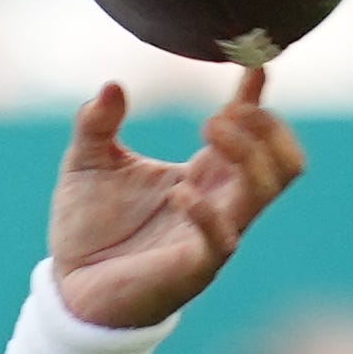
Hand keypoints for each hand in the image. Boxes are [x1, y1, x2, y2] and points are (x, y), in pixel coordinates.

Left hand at [49, 66, 305, 328]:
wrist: (70, 289)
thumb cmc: (87, 229)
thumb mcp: (85, 163)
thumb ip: (96, 123)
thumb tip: (111, 86)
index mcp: (201, 176)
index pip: (250, 134)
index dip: (256, 98)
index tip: (256, 64)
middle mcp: (218, 203)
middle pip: (282, 163)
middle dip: (265, 127)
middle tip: (223, 112)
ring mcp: (213, 236)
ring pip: (267, 190)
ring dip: (248, 152)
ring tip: (209, 129)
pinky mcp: (194, 268)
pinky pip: (223, 239)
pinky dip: (207, 211)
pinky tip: (178, 193)